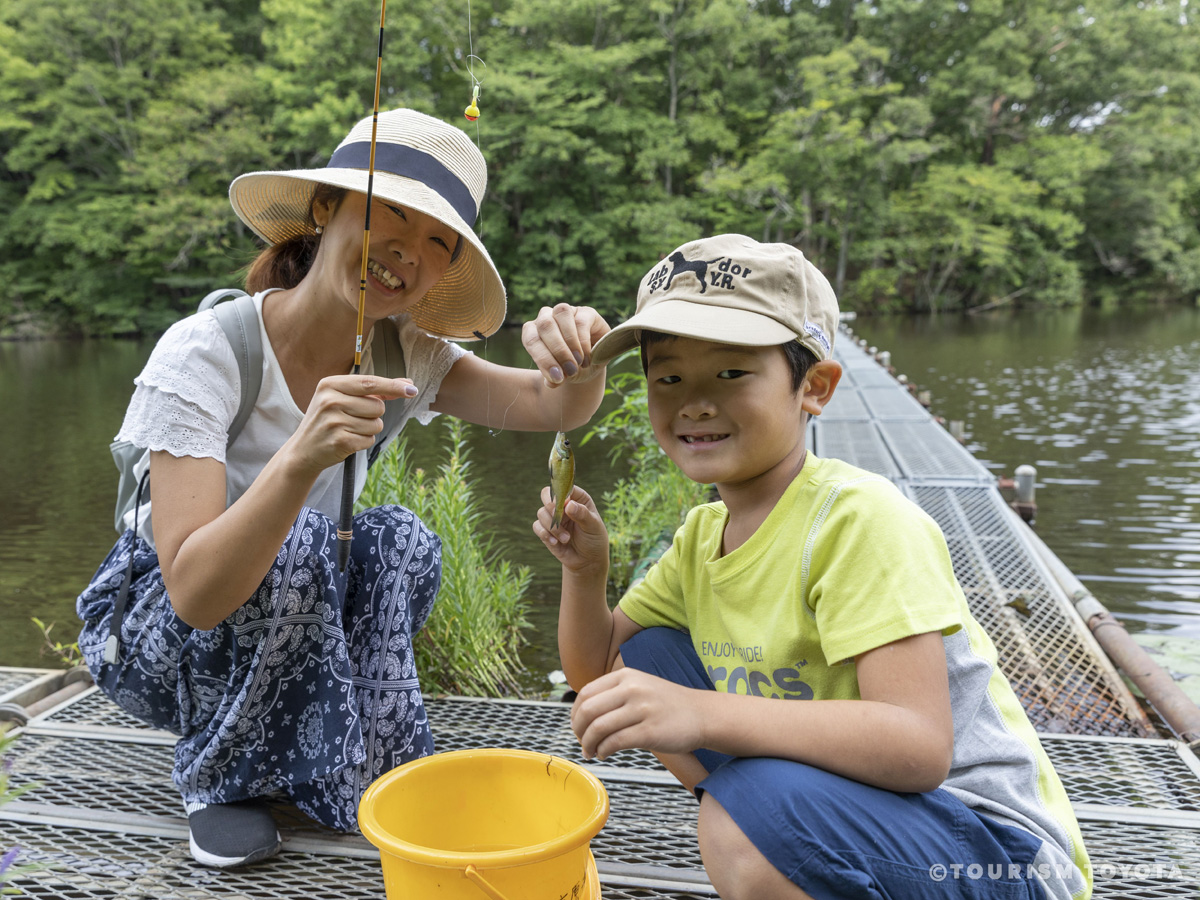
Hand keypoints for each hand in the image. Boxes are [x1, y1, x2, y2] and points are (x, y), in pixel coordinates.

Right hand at [285, 375, 417, 474]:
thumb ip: (373, 391)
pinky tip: (347, 441)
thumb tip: (407, 385)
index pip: (369, 383)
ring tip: (348, 429)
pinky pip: (369, 440)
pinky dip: (363, 442)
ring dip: (369, 430)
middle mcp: (330, 400)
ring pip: (376, 424)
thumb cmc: (328, 420)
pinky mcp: (339, 441)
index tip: (412, 389)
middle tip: (353, 418)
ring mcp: (334, 421)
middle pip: (378, 406)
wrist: (303, 450)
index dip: (393, 386)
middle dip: (374, 414)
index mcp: (330, 384)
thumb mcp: (341, 398)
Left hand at [521, 303, 609, 387]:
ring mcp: (566, 312)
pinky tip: (587, 359)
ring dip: (570, 342)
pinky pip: (581, 322)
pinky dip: (584, 343)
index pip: (531, 339)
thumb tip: (552, 382)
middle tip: (570, 371)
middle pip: (545, 325)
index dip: (543, 359)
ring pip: (562, 315)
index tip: (556, 378)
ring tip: (578, 363)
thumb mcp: (561, 376)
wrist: (592, 364)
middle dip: (558, 351)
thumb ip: (554, 378)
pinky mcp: (586, 312)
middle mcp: (547, 317)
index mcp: (534, 331)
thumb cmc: (570, 368)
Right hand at [532, 484, 609, 575]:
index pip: (564, 487)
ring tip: (566, 539)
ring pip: (541, 513)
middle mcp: (563, 505)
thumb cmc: (594, 539)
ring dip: (553, 527)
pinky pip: (537, 527)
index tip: (564, 504)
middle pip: (546, 495)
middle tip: (558, 516)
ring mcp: (553, 518)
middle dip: (551, 507)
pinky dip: (545, 534)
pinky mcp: (546, 530)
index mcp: (577, 498)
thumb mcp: (593, 526)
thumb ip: (582, 514)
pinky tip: (556, 543)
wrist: (588, 561)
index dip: (561, 493)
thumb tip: (569, 504)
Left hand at [571, 668, 705, 760]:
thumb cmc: (667, 705)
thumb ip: (613, 693)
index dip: (575, 714)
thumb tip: (581, 713)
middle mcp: (632, 688)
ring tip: (591, 752)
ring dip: (589, 744)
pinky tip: (605, 754)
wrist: (702, 714)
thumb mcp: (639, 686)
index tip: (577, 727)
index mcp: (626, 676)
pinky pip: (615, 742)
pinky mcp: (650, 731)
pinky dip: (603, 751)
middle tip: (582, 742)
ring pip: (599, 727)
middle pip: (588, 710)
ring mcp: (642, 709)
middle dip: (578, 730)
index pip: (586, 693)